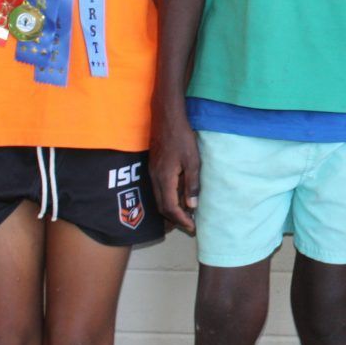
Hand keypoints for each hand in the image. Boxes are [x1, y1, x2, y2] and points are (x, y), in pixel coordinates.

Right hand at [149, 105, 200, 234]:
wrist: (166, 117)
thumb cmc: (181, 137)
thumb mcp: (192, 161)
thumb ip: (192, 184)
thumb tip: (192, 206)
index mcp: (164, 179)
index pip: (170, 207)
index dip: (181, 220)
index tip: (192, 227)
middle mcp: (155, 178)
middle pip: (161, 207)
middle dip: (175, 219)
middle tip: (189, 225)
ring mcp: (152, 172)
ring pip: (159, 199)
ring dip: (171, 210)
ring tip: (185, 214)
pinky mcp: (153, 167)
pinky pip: (159, 190)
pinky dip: (168, 199)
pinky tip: (179, 197)